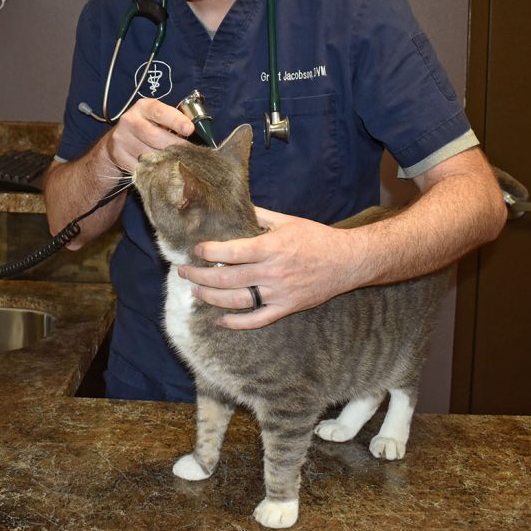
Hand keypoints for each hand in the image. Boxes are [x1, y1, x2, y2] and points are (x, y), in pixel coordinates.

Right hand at [101, 98, 192, 173]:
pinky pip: (140, 167)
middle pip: (154, 136)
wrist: (118, 140)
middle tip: (189, 154)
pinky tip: (161, 170)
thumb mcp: (157, 118)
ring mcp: (122, 139)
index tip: (190, 130)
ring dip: (165, 161)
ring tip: (177, 163)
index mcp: (143, 107)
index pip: (159, 111)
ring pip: (147, 154)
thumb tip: (196, 131)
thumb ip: (174, 120)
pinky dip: (153, 170)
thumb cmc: (147, 126)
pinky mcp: (118, 156)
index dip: (176, 121)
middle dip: (174, 146)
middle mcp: (129, 120)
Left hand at [179, 207, 360, 329]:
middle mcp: (272, 272)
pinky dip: (236, 323)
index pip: (231, 252)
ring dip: (211, 298)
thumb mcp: (287, 220)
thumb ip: (259, 216)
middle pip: (227, 278)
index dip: (209, 252)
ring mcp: (279, 293)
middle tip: (183, 272)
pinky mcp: (286, 308)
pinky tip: (219, 321)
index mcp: (271, 247)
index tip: (195, 250)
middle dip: (200, 275)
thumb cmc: (316, 238)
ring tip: (195, 291)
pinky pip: (257, 320)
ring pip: (237, 300)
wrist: (348, 262)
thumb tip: (236, 207)